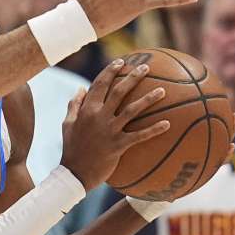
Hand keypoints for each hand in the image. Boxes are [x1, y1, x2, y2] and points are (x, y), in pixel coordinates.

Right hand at [60, 60, 169, 187]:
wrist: (75, 173)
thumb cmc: (71, 148)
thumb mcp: (67, 124)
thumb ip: (74, 105)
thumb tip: (80, 88)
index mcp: (87, 110)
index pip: (100, 84)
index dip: (110, 71)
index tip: (122, 62)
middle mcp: (99, 116)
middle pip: (119, 91)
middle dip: (133, 77)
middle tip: (146, 67)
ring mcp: (110, 131)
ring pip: (132, 110)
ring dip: (148, 99)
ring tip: (163, 90)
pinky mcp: (118, 145)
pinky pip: (139, 136)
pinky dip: (154, 129)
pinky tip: (168, 124)